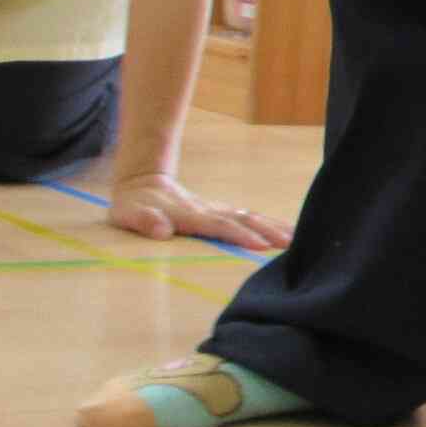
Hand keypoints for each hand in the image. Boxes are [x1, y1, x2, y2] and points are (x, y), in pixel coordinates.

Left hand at [109, 171, 293, 251]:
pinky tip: (287, 232)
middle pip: (243, 219)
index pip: (218, 225)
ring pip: (250, 216)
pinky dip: (269, 224)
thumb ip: (144, 220)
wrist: (142, 181)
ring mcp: (217, 209)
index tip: (260, 245)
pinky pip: (249, 217)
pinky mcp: (221, 212)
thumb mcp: (127, 214)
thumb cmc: (133, 205)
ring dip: (274, 226)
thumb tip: (162, 231)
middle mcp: (208, 210)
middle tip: (292, 243)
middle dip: (268, 231)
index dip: (239, 235)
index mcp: (188, 214)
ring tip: (298, 238)